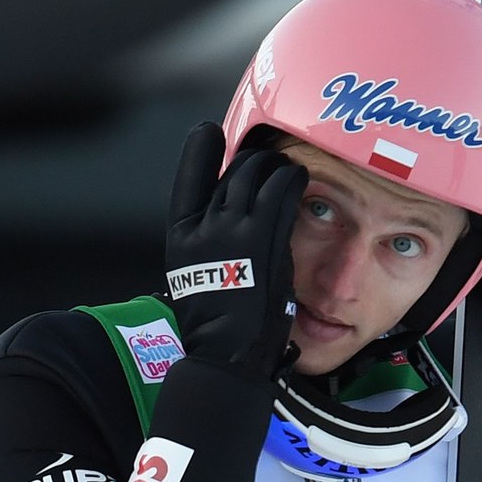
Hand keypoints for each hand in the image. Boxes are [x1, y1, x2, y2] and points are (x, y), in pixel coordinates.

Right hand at [165, 122, 307, 378]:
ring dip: (275, 166)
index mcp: (181, 235)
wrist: (228, 350)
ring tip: (286, 167)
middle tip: (267, 161)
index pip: (187, 179)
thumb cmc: (219, 321)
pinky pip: (281, 190)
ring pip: (256, 175)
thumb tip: (227, 213)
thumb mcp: (196, 273)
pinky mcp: (264, 236)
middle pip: (230, 173)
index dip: (198, 151)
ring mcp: (234, 229)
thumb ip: (206, 240)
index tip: (207, 131)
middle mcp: (204, 226)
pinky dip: (292, 178)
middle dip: (252, 161)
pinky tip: (300, 177)